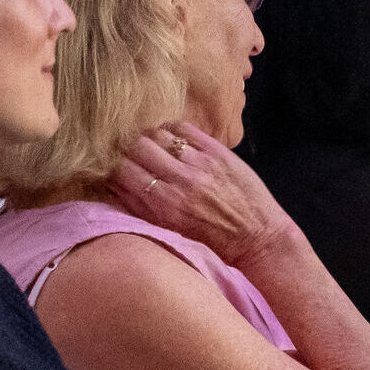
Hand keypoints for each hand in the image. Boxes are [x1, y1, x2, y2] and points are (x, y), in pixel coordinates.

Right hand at [112, 122, 297, 268]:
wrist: (258, 239)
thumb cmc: (212, 242)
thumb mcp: (169, 231)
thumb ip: (139, 207)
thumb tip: (111, 182)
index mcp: (163, 206)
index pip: (120, 171)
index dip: (111, 165)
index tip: (112, 165)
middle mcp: (179, 182)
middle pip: (135, 146)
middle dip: (127, 148)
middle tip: (129, 152)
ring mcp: (199, 164)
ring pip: (157, 134)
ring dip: (149, 137)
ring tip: (152, 146)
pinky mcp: (218, 152)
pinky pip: (183, 127)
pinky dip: (172, 130)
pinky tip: (172, 139)